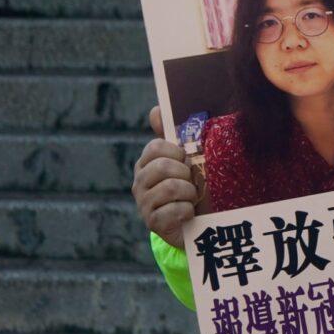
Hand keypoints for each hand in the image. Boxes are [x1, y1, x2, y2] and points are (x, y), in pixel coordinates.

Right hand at [131, 106, 196, 248]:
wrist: (193, 224)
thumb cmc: (188, 186)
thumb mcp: (183, 160)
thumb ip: (171, 135)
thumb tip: (156, 109)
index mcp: (146, 164)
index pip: (155, 147)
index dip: (176, 152)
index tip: (185, 160)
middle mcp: (139, 182)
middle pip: (162, 167)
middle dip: (185, 174)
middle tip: (192, 182)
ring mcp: (144, 204)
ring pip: (171, 188)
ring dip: (190, 193)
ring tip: (192, 198)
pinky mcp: (152, 223)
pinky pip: (174, 210)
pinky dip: (188, 211)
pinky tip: (189, 213)